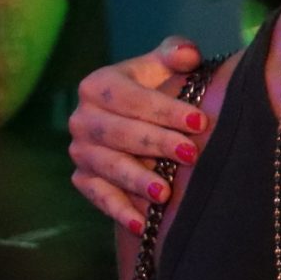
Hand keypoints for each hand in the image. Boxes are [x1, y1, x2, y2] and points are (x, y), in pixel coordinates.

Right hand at [66, 37, 207, 231]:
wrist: (137, 119)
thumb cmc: (158, 88)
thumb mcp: (165, 67)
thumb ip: (175, 54)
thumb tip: (187, 54)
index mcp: (98, 86)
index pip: (131, 98)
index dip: (165, 109)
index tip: (199, 120)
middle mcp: (82, 119)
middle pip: (118, 134)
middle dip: (156, 145)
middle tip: (190, 154)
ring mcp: (80, 151)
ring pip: (107, 167)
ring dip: (136, 180)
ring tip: (165, 193)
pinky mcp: (83, 178)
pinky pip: (98, 196)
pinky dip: (119, 211)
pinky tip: (141, 225)